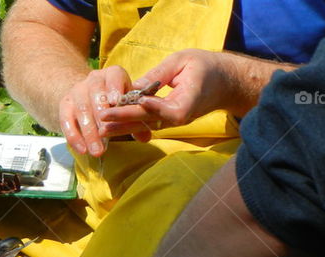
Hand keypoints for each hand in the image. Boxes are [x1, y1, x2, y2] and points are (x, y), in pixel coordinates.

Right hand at [59, 65, 133, 156]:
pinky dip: (74, 137)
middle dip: (100, 115)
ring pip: (81, 110)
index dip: (114, 87)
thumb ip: (135, 120)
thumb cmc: (113, 103)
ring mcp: (77, 92)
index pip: (114, 75)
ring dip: (89, 132)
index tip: (115, 102)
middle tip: (105, 133)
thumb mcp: (126, 106)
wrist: (86, 97)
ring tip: (97, 151)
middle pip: (95, 94)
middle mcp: (93, 79)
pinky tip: (82, 150)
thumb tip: (146, 137)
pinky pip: (66, 121)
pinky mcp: (65, 105)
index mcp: (113, 74)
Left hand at [97, 49, 241, 141]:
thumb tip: (135, 87)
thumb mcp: (183, 61)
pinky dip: (128, 124)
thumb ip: (159, 74)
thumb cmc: (205, 67)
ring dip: (122, 127)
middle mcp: (179, 117)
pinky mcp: (166, 121)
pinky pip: (146, 123)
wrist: (224, 83)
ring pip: (144, 125)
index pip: (167, 109)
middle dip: (124, 120)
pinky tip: (110, 125)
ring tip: (100, 128)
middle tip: (102, 119)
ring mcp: (172, 122)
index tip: (135, 103)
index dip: (151, 107)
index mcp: (188, 101)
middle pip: (149, 120)